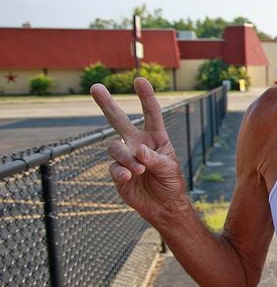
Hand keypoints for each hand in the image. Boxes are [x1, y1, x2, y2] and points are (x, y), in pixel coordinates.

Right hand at [90, 78, 187, 224]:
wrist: (163, 206)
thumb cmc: (171, 183)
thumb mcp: (169, 169)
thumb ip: (155, 159)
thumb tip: (139, 151)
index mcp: (155, 137)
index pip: (151, 113)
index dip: (146, 97)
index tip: (140, 80)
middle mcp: (137, 143)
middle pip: (118, 120)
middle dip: (107, 103)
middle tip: (95, 87)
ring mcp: (125, 157)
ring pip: (114, 147)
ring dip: (126, 158)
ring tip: (139, 170)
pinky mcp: (118, 172)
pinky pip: (113, 167)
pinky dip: (121, 171)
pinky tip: (129, 177)